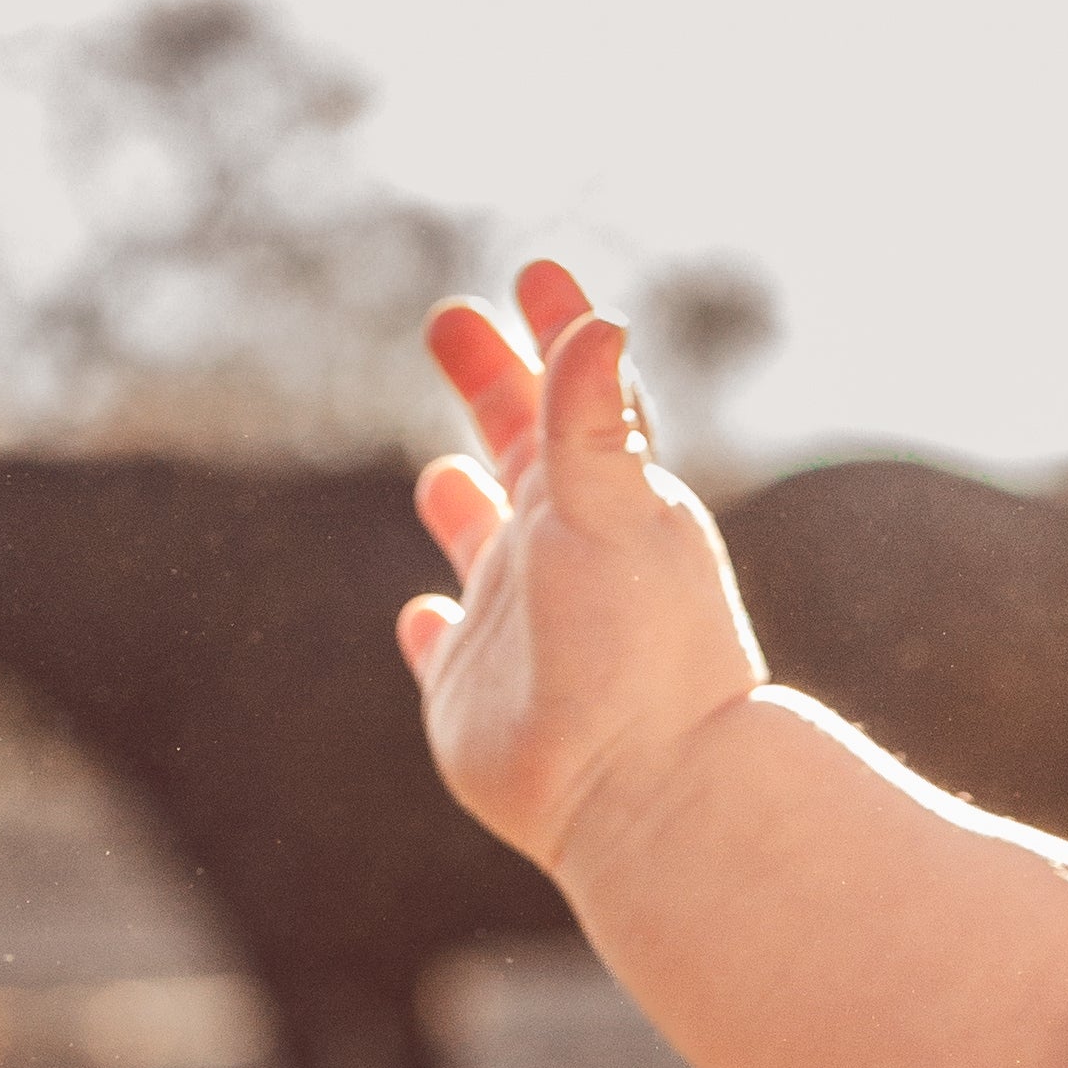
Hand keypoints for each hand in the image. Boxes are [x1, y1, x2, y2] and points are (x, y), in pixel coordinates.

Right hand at [399, 260, 770, 878]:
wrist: (646, 797)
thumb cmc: (639, 651)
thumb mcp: (614, 514)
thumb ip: (593, 422)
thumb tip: (598, 318)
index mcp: (598, 505)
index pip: (574, 394)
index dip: (553, 331)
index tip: (537, 270)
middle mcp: (555, 560)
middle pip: (517, 452)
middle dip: (488, 387)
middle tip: (450, 322)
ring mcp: (513, 631)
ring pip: (481, 550)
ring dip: (462, 510)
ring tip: (445, 476)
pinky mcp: (472, 702)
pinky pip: (444, 655)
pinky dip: (430, 633)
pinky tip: (422, 620)